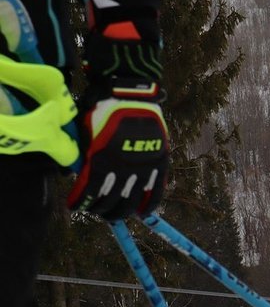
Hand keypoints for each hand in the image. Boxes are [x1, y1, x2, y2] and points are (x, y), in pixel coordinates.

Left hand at [67, 79, 168, 219]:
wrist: (130, 92)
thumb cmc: (102, 108)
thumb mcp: (84, 130)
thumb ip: (80, 154)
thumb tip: (73, 174)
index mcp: (100, 160)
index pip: (89, 193)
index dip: (81, 203)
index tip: (74, 206)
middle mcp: (122, 168)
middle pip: (110, 201)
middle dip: (101, 210)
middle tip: (97, 211)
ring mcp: (143, 166)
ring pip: (131, 200)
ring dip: (121, 211)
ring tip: (115, 213)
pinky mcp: (159, 162)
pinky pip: (157, 190)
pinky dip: (150, 205)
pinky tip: (142, 213)